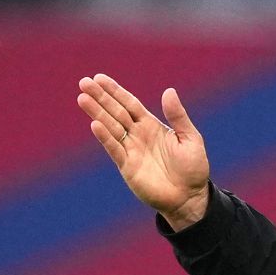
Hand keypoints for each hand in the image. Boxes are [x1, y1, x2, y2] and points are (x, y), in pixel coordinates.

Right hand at [77, 72, 210, 229]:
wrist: (190, 197)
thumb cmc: (193, 168)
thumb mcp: (190, 138)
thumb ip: (178, 116)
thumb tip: (169, 91)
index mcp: (151, 125)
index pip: (129, 103)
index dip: (115, 91)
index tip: (99, 78)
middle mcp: (138, 135)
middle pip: (115, 111)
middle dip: (100, 97)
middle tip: (84, 82)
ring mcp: (131, 150)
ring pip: (111, 127)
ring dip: (97, 113)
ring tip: (82, 98)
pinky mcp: (127, 167)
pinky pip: (114, 149)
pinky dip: (105, 137)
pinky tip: (95, 124)